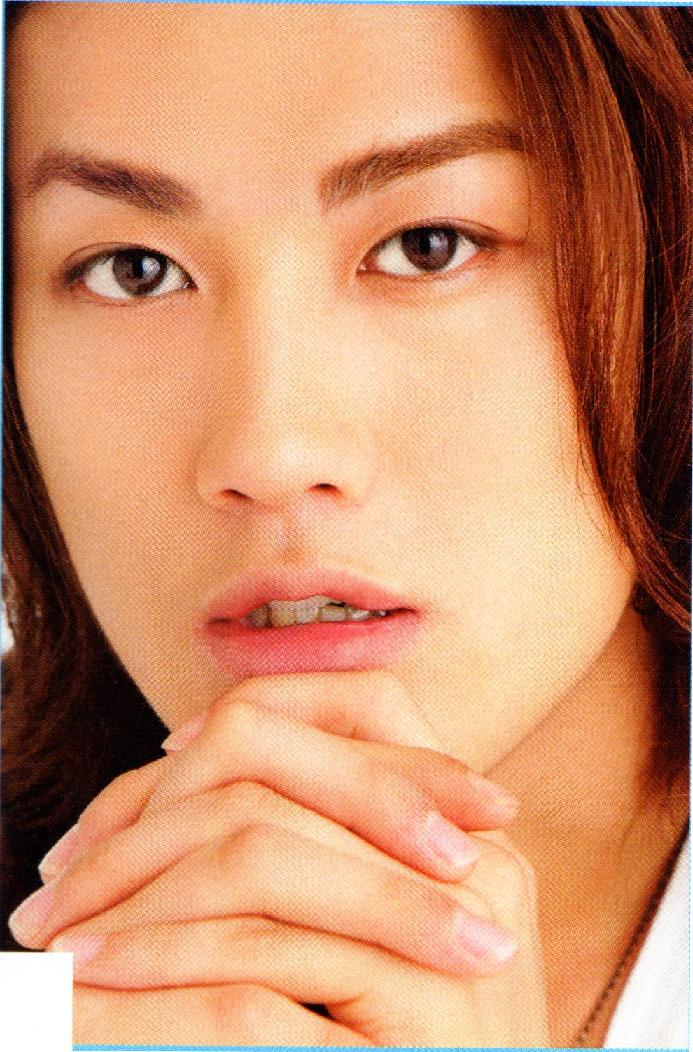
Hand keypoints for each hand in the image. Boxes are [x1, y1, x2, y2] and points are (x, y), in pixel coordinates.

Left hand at [11, 671, 547, 1044]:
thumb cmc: (403, 1040)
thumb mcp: (365, 922)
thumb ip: (309, 848)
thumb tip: (174, 769)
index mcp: (463, 822)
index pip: (363, 702)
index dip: (256, 713)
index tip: (167, 755)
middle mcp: (472, 855)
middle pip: (277, 781)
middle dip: (145, 822)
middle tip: (64, 882)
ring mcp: (453, 928)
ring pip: (254, 860)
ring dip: (130, 898)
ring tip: (60, 943)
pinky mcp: (422, 1007)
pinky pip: (254, 971)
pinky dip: (152, 974)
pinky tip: (94, 997)